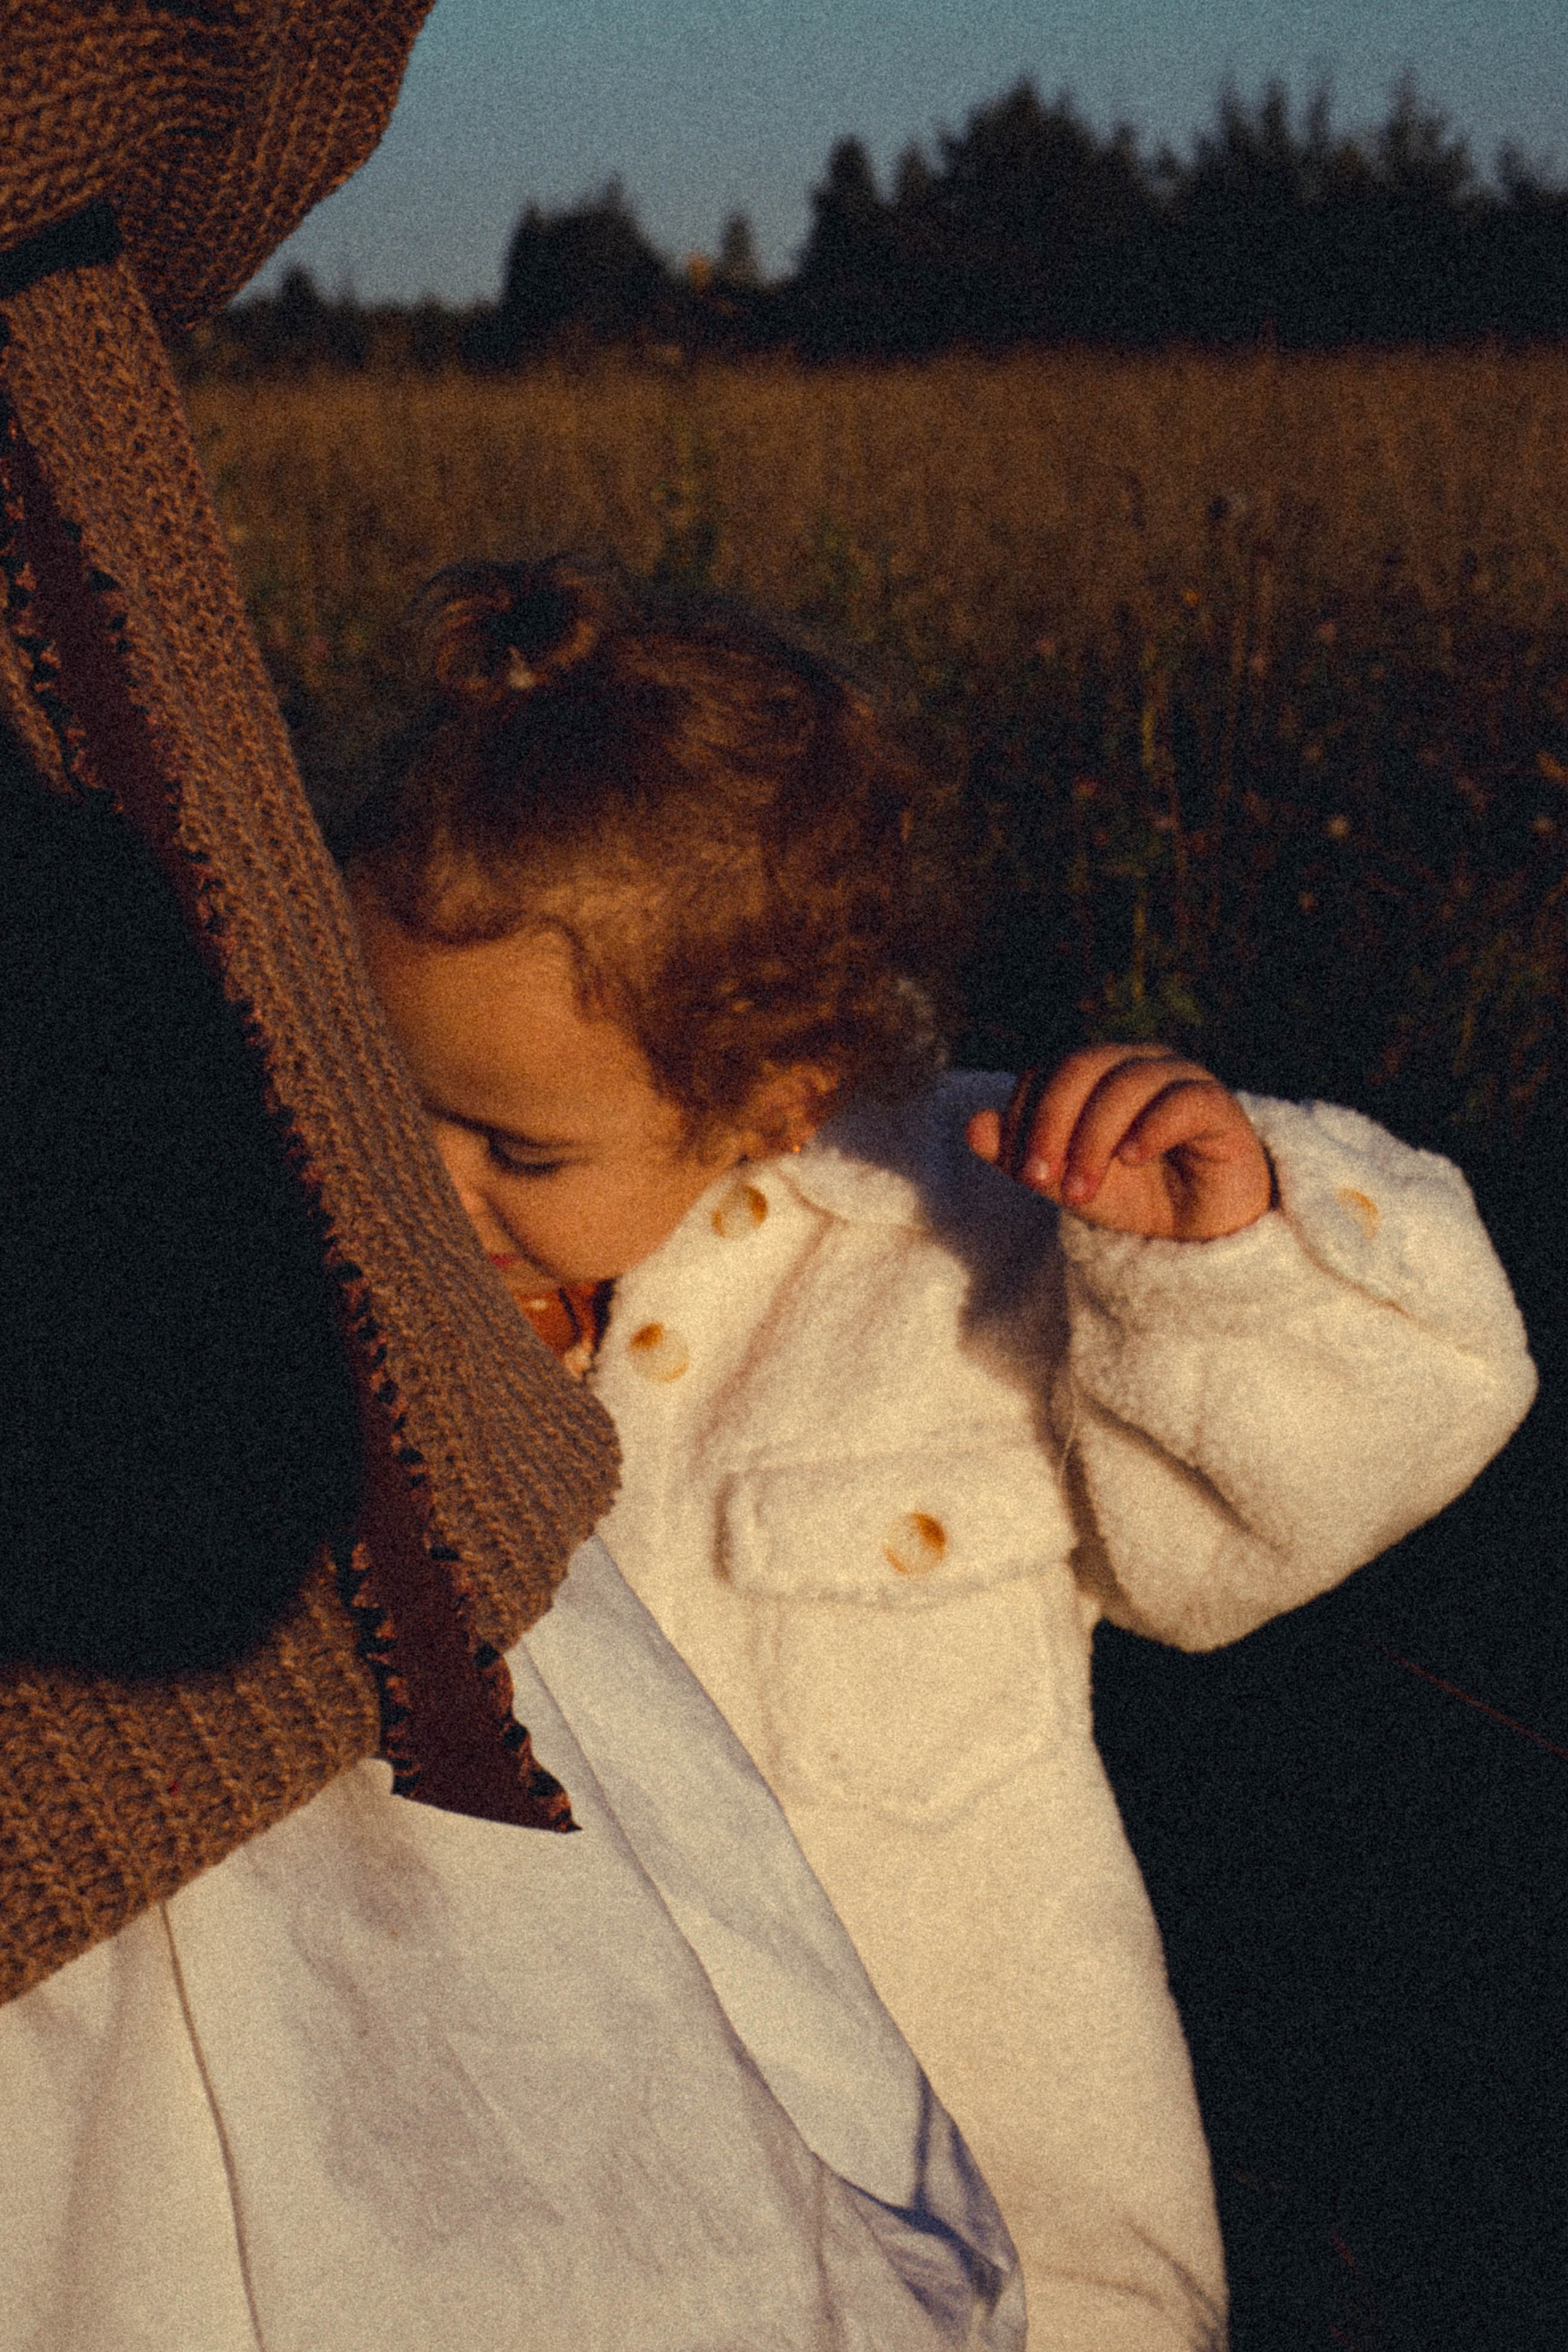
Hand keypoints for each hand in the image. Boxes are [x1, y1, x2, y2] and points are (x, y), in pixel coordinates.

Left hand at [967, 1045, 1274, 1239]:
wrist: (1201, 1233)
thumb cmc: (1134, 1197)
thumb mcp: (1068, 1184)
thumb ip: (1021, 1158)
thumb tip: (972, 1126)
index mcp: (1098, 1073)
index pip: (1048, 1071)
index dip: (1025, 1115)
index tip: (1020, 1173)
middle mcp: (1137, 1063)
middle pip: (1082, 1065)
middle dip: (1052, 1122)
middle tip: (1041, 1180)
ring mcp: (1180, 1078)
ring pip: (1128, 1081)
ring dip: (1094, 1136)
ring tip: (1081, 1190)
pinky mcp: (1217, 1105)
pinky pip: (1183, 1099)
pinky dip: (1150, 1127)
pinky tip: (1131, 1159)